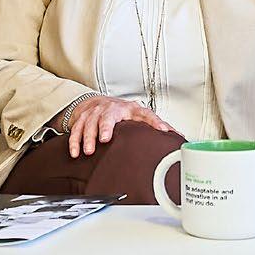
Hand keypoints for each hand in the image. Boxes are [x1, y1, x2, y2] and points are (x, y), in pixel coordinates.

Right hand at [60, 95, 174, 158]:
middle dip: (105, 127)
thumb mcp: (138, 116)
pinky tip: (76, 152)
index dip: (154, 122)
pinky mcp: (82, 117)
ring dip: (87, 137)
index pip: (145, 114)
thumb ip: (156, 125)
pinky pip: (76, 129)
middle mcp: (112, 108)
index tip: (161, 131)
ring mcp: (95, 112)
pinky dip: (74, 141)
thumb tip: (179, 137)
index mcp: (131, 109)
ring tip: (88, 151)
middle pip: (107, 116)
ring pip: (89, 123)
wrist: (96, 102)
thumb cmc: (121, 113)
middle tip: (104, 139)